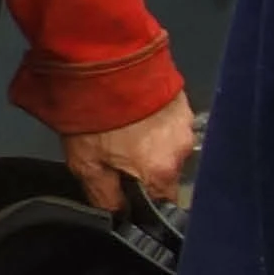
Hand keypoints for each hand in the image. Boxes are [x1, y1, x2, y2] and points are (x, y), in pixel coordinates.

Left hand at [62, 91, 199, 213]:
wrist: (106, 60)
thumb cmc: (94, 117)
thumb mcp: (87, 165)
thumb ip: (106, 196)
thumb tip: (119, 214)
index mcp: (161, 173)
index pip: (162, 204)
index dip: (144, 202)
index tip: (128, 193)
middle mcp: (182, 151)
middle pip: (166, 173)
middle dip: (146, 168)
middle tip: (118, 153)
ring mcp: (185, 123)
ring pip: (169, 146)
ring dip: (152, 143)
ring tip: (126, 129)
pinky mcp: (183, 99)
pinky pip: (171, 122)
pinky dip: (156, 122)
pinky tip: (137, 113)